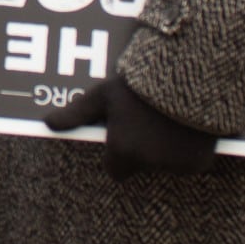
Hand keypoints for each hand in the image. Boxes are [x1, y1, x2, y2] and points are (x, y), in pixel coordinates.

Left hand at [45, 74, 218, 179]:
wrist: (189, 74)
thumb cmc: (140, 84)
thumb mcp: (104, 94)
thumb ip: (76, 113)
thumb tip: (47, 123)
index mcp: (122, 150)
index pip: (114, 169)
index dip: (118, 152)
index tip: (124, 134)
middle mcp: (147, 163)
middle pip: (140, 166)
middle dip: (141, 151)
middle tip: (147, 122)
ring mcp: (174, 165)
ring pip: (164, 165)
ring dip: (164, 150)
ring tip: (167, 119)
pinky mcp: (197, 164)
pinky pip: (188, 163)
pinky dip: (188, 151)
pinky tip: (186, 127)